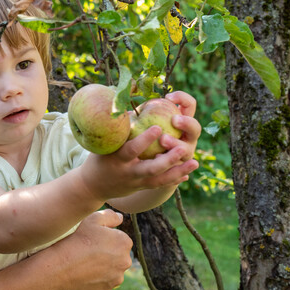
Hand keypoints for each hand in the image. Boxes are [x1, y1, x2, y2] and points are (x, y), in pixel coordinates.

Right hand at [50, 209, 132, 289]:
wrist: (60, 267)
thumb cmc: (76, 240)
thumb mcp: (92, 219)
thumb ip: (110, 216)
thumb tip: (120, 218)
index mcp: (124, 243)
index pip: (120, 240)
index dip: (107, 238)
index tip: (94, 240)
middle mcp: (125, 262)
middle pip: (118, 257)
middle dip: (108, 255)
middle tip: (89, 252)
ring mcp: (116, 280)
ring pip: (112, 272)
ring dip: (103, 269)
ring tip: (85, 264)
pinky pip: (102, 285)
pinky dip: (95, 282)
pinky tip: (83, 275)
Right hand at [80, 93, 200, 199]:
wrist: (93, 185)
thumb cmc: (100, 157)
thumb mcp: (103, 143)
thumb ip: (118, 127)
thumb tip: (129, 101)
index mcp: (117, 159)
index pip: (131, 149)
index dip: (145, 140)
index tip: (158, 127)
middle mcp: (128, 172)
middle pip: (151, 169)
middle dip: (168, 160)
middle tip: (183, 148)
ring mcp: (136, 182)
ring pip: (160, 179)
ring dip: (178, 171)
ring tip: (195, 162)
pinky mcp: (142, 188)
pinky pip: (160, 184)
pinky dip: (174, 179)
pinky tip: (187, 173)